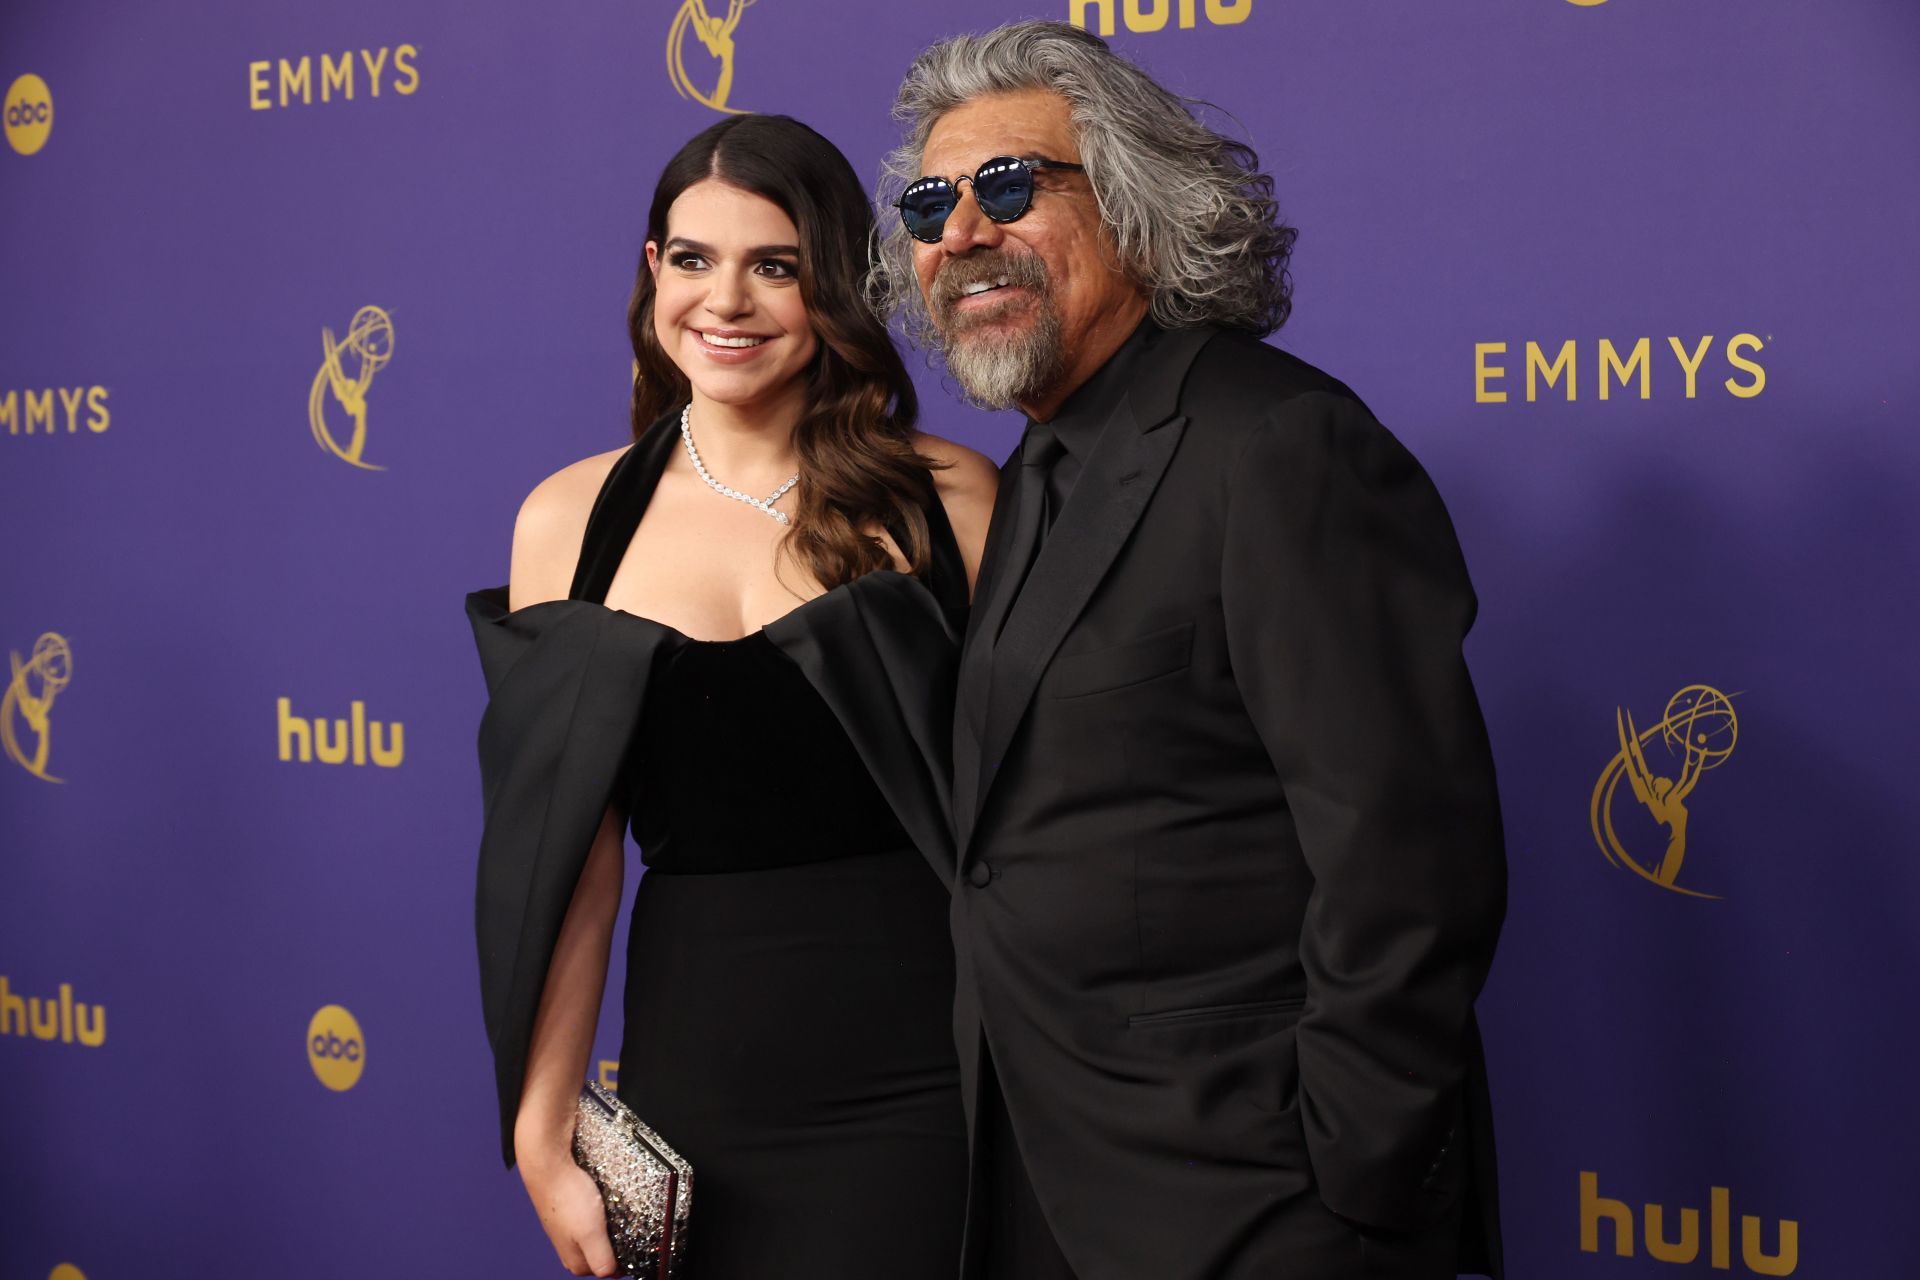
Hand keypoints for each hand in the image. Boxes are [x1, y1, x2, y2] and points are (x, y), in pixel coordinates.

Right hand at [519, 1153, 618, 1276]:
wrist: (550, 1166)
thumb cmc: (567, 1197)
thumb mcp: (591, 1234)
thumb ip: (601, 1259)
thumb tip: (609, 1274)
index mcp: (575, 1262)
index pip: (608, 1271)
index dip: (624, 1259)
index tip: (635, 1241)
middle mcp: (570, 1250)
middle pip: (604, 1254)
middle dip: (618, 1243)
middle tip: (626, 1224)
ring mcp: (569, 1231)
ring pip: (599, 1235)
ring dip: (611, 1227)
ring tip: (615, 1212)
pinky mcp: (571, 1213)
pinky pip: (593, 1219)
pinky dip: (603, 1214)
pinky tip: (603, 1203)